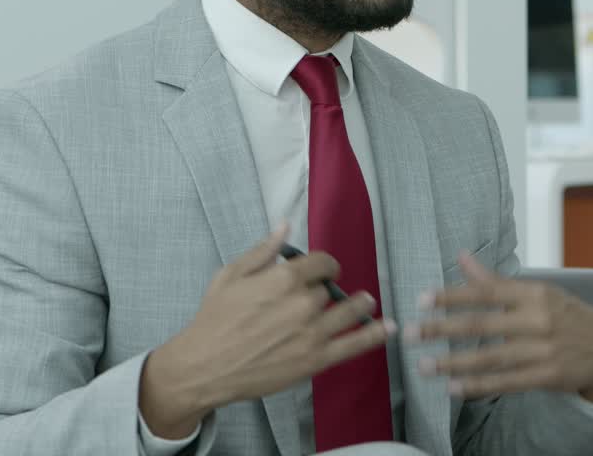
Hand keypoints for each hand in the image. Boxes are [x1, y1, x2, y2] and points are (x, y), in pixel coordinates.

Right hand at [138, 224, 395, 438]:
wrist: (203, 367)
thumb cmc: (213, 320)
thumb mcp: (231, 275)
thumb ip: (263, 251)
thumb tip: (285, 225)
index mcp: (283, 278)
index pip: (323, 262)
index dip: (324, 265)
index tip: (321, 271)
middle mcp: (302, 303)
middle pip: (330, 289)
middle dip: (325, 290)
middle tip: (317, 298)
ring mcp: (312, 332)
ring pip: (348, 311)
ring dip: (359, 304)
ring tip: (365, 302)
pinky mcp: (316, 359)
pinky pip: (354, 344)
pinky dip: (375, 335)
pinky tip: (389, 328)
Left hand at [408, 251, 592, 402]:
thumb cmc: (566, 315)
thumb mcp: (536, 292)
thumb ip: (495, 280)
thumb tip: (461, 256)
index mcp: (534, 293)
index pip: (486, 292)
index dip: (452, 295)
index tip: (422, 299)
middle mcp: (538, 319)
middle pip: (482, 324)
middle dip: (442, 329)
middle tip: (410, 333)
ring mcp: (543, 349)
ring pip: (491, 357)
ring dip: (453, 363)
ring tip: (423, 366)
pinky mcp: (547, 376)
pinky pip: (506, 382)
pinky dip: (478, 386)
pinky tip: (454, 388)